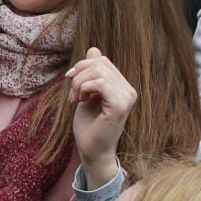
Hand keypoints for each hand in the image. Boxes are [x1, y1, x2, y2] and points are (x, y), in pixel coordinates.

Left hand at [67, 48, 136, 187]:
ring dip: (80, 83)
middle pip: (100, 62)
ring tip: (76, 99)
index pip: (102, 61)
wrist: (91, 151)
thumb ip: (91, 74)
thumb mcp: (87, 94)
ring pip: (99, 71)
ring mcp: (127, 97)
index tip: (71, 82)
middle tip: (72, 93)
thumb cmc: (89, 127)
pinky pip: (101, 83)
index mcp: (122, 86)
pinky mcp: (120, 106)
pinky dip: (84, 88)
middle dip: (79, 74)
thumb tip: (94, 49)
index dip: (82, 66)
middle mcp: (129, 90)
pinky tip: (81, 100)